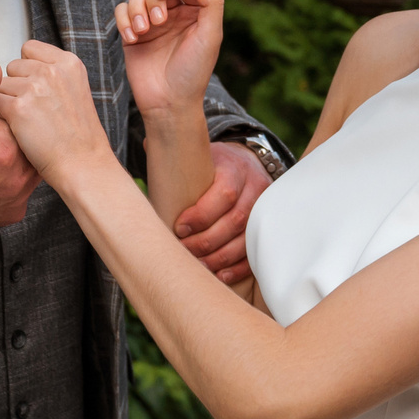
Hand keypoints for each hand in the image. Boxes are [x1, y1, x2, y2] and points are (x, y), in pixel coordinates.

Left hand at [0, 40, 114, 192]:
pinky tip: (18, 128)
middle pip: (12, 66)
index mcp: (68, 63)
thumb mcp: (76, 90)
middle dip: (16, 86)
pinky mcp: (19, 107)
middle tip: (34, 109)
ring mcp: (35, 87)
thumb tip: (27, 65)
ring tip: (28, 120)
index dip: (26, 70)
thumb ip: (53, 73)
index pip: (29, 48)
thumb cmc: (78, 136)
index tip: (36, 89)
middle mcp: (51, 70)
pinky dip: (0, 115)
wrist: (84, 165)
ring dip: (6, 101)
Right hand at [0, 61, 41, 240]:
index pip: (20, 114)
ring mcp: (17, 196)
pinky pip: (24, 186)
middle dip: (11, 132)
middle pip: (29, 138)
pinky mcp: (14, 211)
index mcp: (2, 148)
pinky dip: (12, 177)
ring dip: (16, 154)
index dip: (3, 110)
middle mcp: (16, 175)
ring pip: (31, 162)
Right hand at [114, 0, 224, 124]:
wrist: (168, 102)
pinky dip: (124, 20)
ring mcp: (151, 22)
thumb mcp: (211, 36)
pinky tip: (132, 38)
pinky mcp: (132, 33)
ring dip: (137, 8)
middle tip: (158, 21)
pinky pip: (121, 11)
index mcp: (195, 10)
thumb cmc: (193, 71)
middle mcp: (174, 13)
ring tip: (143, 30)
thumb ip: (211, 2)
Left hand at [171, 139, 271, 285]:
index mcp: (235, 168)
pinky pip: (257, 251)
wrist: (245, 164)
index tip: (179, 227)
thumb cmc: (212, 164)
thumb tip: (150, 144)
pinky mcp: (268, 227)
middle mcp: (255, 187)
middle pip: (235, 220)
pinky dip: (239, 267)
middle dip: (208, 240)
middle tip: (185, 251)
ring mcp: (264, 209)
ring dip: (221, 257)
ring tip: (199, 266)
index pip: (223, 193)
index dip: (202, 214)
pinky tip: (220, 274)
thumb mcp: (198, 153)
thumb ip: (175, 150)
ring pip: (247, 239)